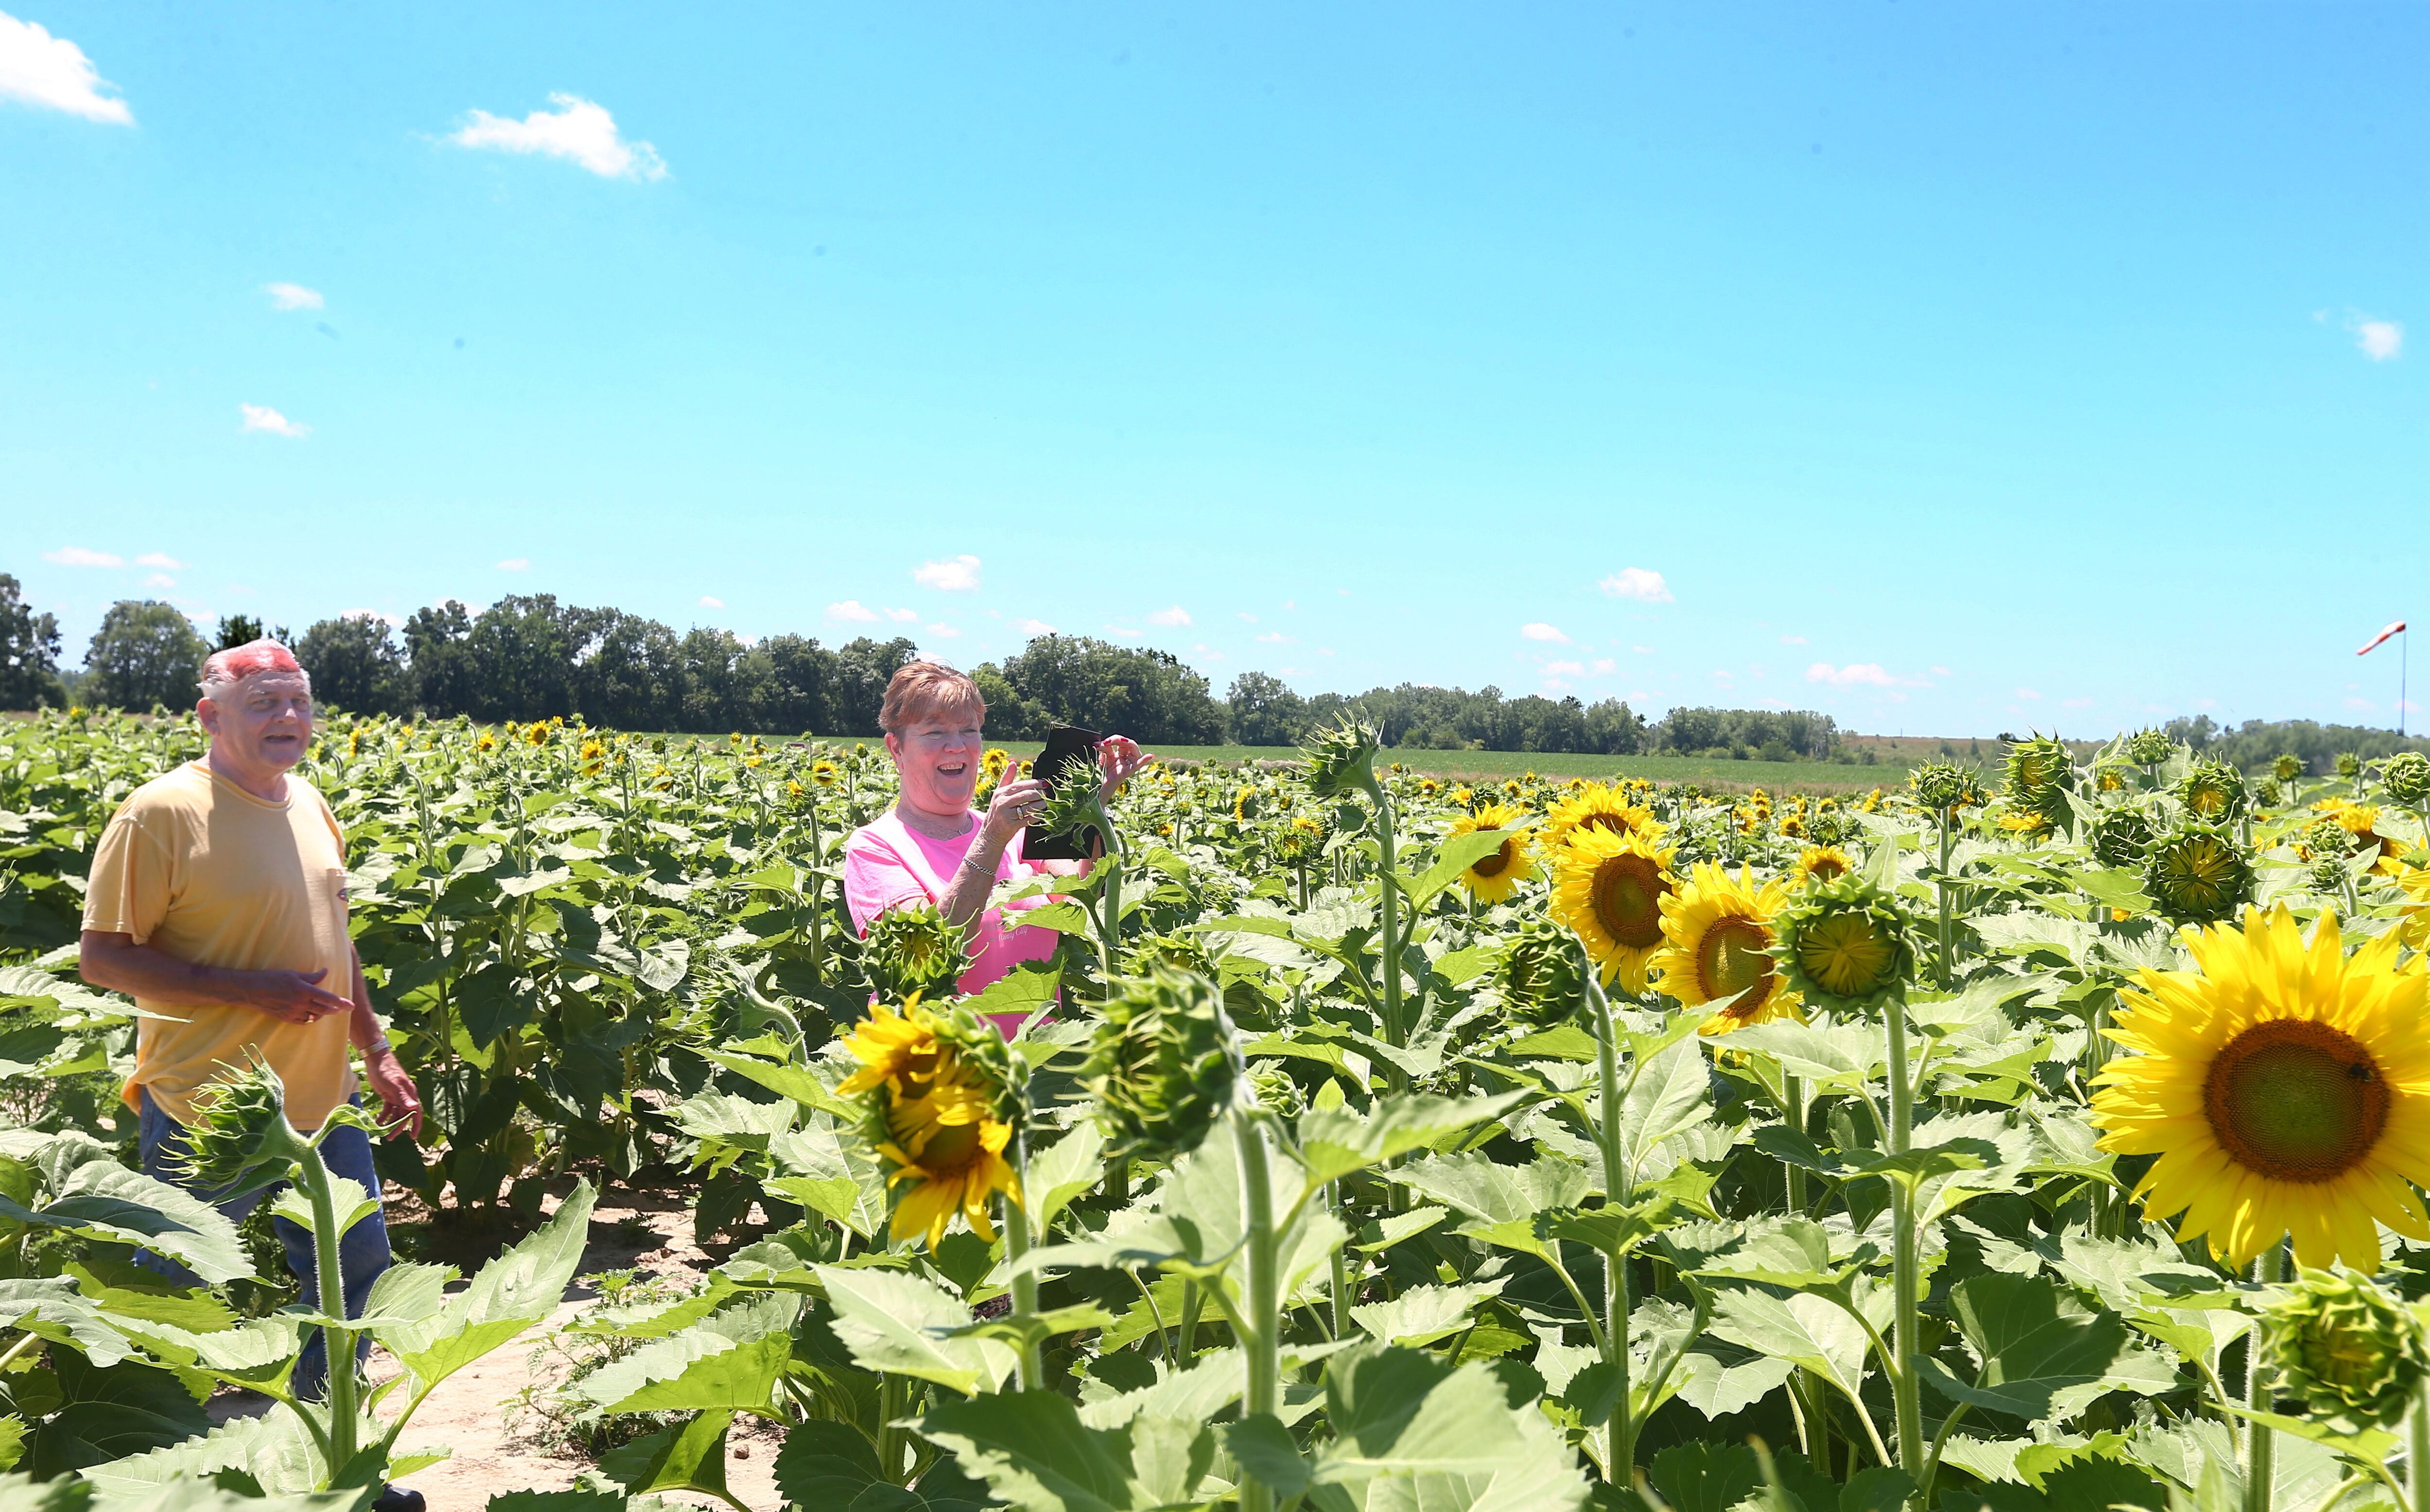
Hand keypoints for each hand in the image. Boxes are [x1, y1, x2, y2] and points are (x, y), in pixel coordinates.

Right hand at [237, 968, 354, 1025]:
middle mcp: (300, 1003)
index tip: (351, 1006)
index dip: (341, 1002)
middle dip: (336, 1010)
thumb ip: (311, 976)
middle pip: (324, 1010)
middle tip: (343, 1009)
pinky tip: (312, 1015)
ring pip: (314, 1017)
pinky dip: (310, 1019)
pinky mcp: (286, 1018)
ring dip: (323, 1014)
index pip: (328, 998)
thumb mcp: (292, 974)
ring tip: (327, 1010)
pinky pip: (303, 1021)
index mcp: (303, 990)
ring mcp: (293, 1012)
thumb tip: (326, 972)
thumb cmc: (271, 978)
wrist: (251, 991)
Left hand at [363, 1045, 422, 1137]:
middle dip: (398, 1127)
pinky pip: (388, 1109)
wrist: (376, 1059)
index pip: (416, 1112)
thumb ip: (403, 1096)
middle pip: (404, 1116)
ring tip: (381, 1133)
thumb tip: (414, 1108)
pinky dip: (383, 1116)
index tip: (413, 1137)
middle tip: (390, 1138)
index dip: (416, 1125)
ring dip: (390, 1123)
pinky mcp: (388, 1095)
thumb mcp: (393, 1084)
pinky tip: (377, 1122)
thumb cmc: (386, 1070)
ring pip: (396, 1114)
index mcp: (410, 1094)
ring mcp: (396, 1096)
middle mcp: (405, 1096)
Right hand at [982, 760, 1048, 845]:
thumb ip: (1007, 778)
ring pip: (1029, 806)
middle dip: (1040, 794)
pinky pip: (1028, 819)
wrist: (990, 833)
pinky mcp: (1011, 825)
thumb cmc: (997, 811)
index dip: (1035, 783)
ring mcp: (1006, 814)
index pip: (1021, 785)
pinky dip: (1037, 816)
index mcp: (1001, 793)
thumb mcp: (999, 793)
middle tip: (1048, 794)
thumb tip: (1013, 762)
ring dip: (1041, 805)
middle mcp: (1002, 802)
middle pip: (1026, 795)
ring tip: (1046, 803)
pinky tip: (1041, 814)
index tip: (1045, 784)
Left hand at [1098, 736, 1151, 799]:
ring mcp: (1125, 766)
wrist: (1095, 792)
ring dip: (1126, 743)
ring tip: (1117, 741)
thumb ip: (1103, 750)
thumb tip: (1098, 743)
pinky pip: (1136, 767)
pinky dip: (1143, 761)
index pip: (1119, 743)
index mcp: (1117, 756)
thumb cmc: (1097, 776)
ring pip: (1134, 751)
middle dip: (1117, 739)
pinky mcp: (1125, 774)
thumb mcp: (1100, 759)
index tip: (1099, 743)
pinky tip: (1150, 756)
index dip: (1112, 739)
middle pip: (1127, 744)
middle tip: (1106, 742)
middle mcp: (1123, 760)